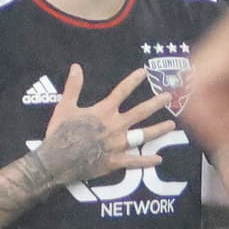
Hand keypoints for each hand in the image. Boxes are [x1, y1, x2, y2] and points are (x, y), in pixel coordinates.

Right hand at [35, 64, 174, 184]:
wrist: (56, 161)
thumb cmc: (60, 133)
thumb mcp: (64, 107)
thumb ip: (73, 87)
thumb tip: (76, 66)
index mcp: (103, 112)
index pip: (121, 91)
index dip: (133, 80)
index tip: (144, 72)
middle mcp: (115, 126)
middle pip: (140, 112)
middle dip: (156, 103)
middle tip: (169, 97)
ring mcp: (117, 144)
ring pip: (143, 135)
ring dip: (158, 130)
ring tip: (172, 126)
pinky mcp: (115, 161)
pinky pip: (134, 161)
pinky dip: (146, 161)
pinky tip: (159, 159)